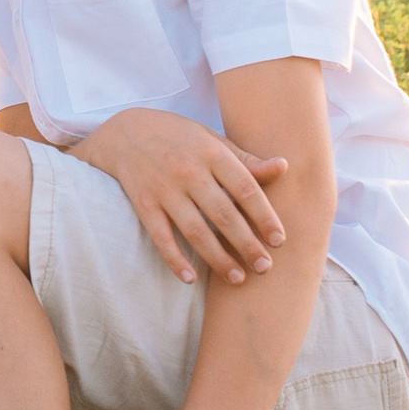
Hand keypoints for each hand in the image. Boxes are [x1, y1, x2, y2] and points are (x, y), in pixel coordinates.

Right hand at [71, 108, 285, 285]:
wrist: (125, 131)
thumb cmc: (178, 137)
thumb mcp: (212, 140)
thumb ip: (246, 160)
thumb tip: (284, 167)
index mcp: (211, 153)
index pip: (245, 188)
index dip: (264, 216)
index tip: (279, 241)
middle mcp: (188, 171)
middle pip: (223, 214)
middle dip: (246, 244)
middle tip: (264, 267)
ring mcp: (164, 188)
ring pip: (195, 230)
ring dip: (218, 258)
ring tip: (237, 278)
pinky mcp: (143, 203)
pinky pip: (160, 236)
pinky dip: (174, 258)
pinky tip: (191, 278)